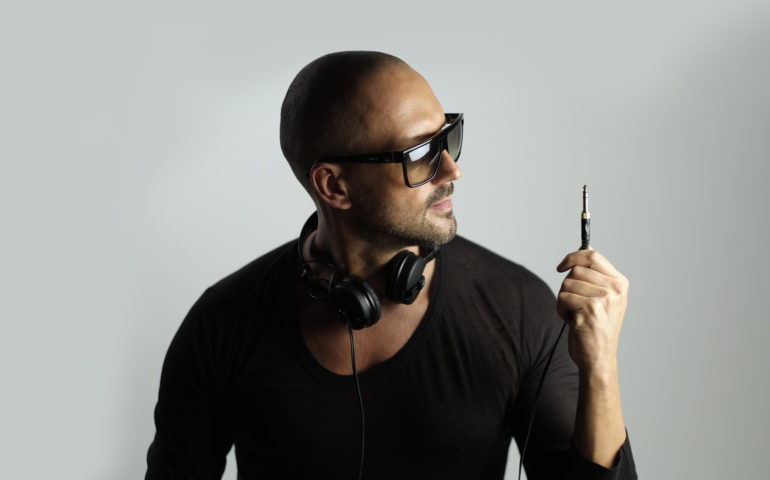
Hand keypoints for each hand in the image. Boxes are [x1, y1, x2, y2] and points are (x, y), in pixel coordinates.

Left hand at [556, 247, 628, 373]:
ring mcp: (603, 299)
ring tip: (576, 314)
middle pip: (575, 270)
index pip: (593, 256)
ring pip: (566, 284)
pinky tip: (573, 321)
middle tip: (574, 303)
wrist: (599, 357)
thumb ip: (596, 274)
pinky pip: (562, 298)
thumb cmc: (597, 328)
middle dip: (567, 286)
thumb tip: (584, 248)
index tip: (561, 266)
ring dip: (564, 300)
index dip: (573, 257)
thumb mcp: (604, 298)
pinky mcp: (589, 310)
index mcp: (620, 283)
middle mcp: (615, 290)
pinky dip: (561, 310)